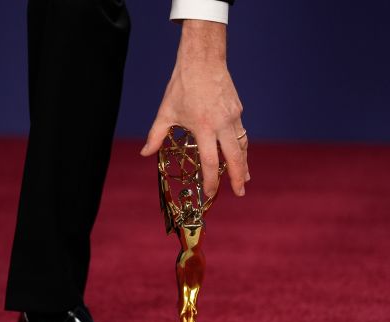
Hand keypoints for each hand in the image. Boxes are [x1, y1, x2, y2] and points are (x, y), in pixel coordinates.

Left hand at [141, 19, 248, 196]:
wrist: (203, 60)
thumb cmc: (182, 86)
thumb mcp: (166, 112)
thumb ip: (156, 135)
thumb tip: (144, 153)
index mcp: (203, 128)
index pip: (210, 162)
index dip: (211, 181)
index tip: (211, 194)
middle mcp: (222, 125)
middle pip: (235, 158)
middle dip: (238, 178)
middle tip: (240, 193)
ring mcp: (233, 117)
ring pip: (242, 145)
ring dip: (244, 163)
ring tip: (245, 178)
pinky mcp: (238, 110)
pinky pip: (241, 133)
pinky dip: (242, 146)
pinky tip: (241, 154)